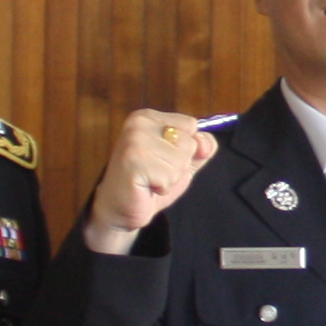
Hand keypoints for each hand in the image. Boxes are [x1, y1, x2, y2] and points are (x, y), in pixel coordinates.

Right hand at [79, 109, 216, 254]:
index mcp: (149, 117)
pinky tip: (145, 187)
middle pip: (189, 143)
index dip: (185, 148)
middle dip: (178, 165)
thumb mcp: (182, 161)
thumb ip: (200, 148)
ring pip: (180, 161)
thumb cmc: (150, 183)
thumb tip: (205, 142)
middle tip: (155, 173)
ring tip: (150, 180)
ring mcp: (134, 141)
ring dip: (169, 179)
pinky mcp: (133, 162)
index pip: (191, 125)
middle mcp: (139, 123)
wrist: (120, 208)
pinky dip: (162, 188)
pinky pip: (169, 177)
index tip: (163, 158)